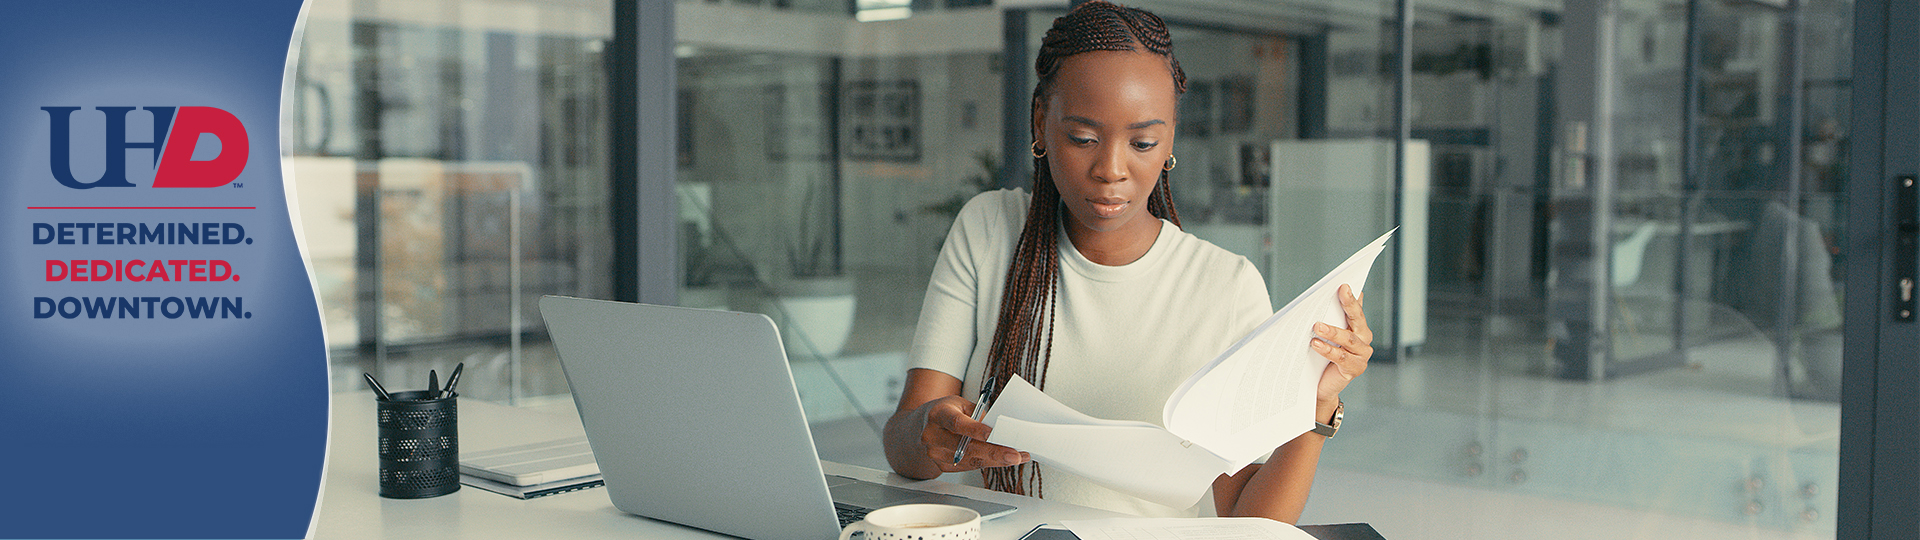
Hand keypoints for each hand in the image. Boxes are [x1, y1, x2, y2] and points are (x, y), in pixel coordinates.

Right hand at [913, 395, 1029, 472]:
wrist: (917, 430)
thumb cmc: (943, 413)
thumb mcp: (958, 404)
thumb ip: (978, 415)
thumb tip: (1001, 428)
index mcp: (937, 414)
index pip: (956, 423)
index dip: (974, 429)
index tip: (991, 433)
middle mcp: (933, 436)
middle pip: (965, 447)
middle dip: (993, 452)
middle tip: (1014, 454)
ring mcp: (935, 454)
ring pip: (970, 460)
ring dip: (996, 460)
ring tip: (1017, 457)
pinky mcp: (942, 466)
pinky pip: (970, 466)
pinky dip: (989, 463)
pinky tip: (1004, 459)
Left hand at [1310, 284, 1372, 406]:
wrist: (1320, 386)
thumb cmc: (1322, 357)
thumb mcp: (1327, 335)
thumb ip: (1332, 318)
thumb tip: (1331, 295)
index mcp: (1359, 329)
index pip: (1356, 310)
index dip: (1351, 298)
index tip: (1343, 285)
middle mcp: (1363, 340)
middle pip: (1357, 320)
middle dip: (1348, 305)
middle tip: (1338, 293)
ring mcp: (1361, 356)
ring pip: (1348, 339)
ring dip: (1332, 331)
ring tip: (1316, 326)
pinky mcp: (1354, 369)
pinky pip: (1341, 357)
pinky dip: (1328, 349)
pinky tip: (1315, 344)